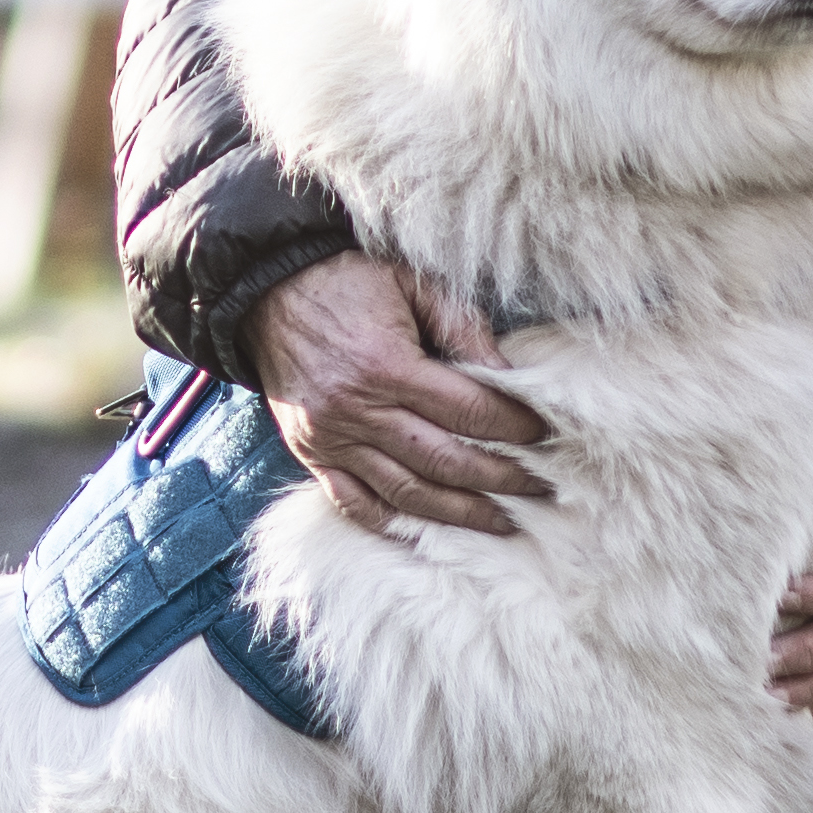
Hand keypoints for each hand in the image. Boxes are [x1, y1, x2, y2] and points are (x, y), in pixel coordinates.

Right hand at [242, 251, 545, 537]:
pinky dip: (394, 522)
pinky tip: (430, 531)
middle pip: (445, 461)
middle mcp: (357, 410)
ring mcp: (332, 439)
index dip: (514, 427)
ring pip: (407, 493)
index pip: (469, 411)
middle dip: (501, 478)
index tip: (544, 435)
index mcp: (387, 365)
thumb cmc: (348, 281)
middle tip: (540, 487)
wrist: (268, 291)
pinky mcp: (311, 454)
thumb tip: (511, 376)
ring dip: (459, 513)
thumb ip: (462, 327)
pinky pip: (354, 503)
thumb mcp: (412, 284)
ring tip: (501, 521)